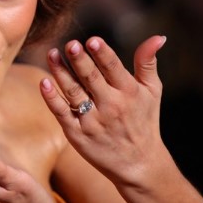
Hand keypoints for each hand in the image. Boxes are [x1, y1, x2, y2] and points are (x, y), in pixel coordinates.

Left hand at [39, 35, 167, 186]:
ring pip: (73, 92)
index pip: (113, 69)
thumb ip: (148, 62)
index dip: (103, 54)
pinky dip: (52, 99)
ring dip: (61, 73)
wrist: (139, 165)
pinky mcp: (77, 135)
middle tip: (70, 45)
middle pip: (91, 79)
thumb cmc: (144, 121)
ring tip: (52, 54)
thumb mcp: (152, 91)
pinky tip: (44, 82)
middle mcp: (111, 106)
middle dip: (80, 61)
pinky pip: (62, 113)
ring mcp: (92, 121)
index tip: (92, 41)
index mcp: (129, 92)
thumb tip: (158, 36)